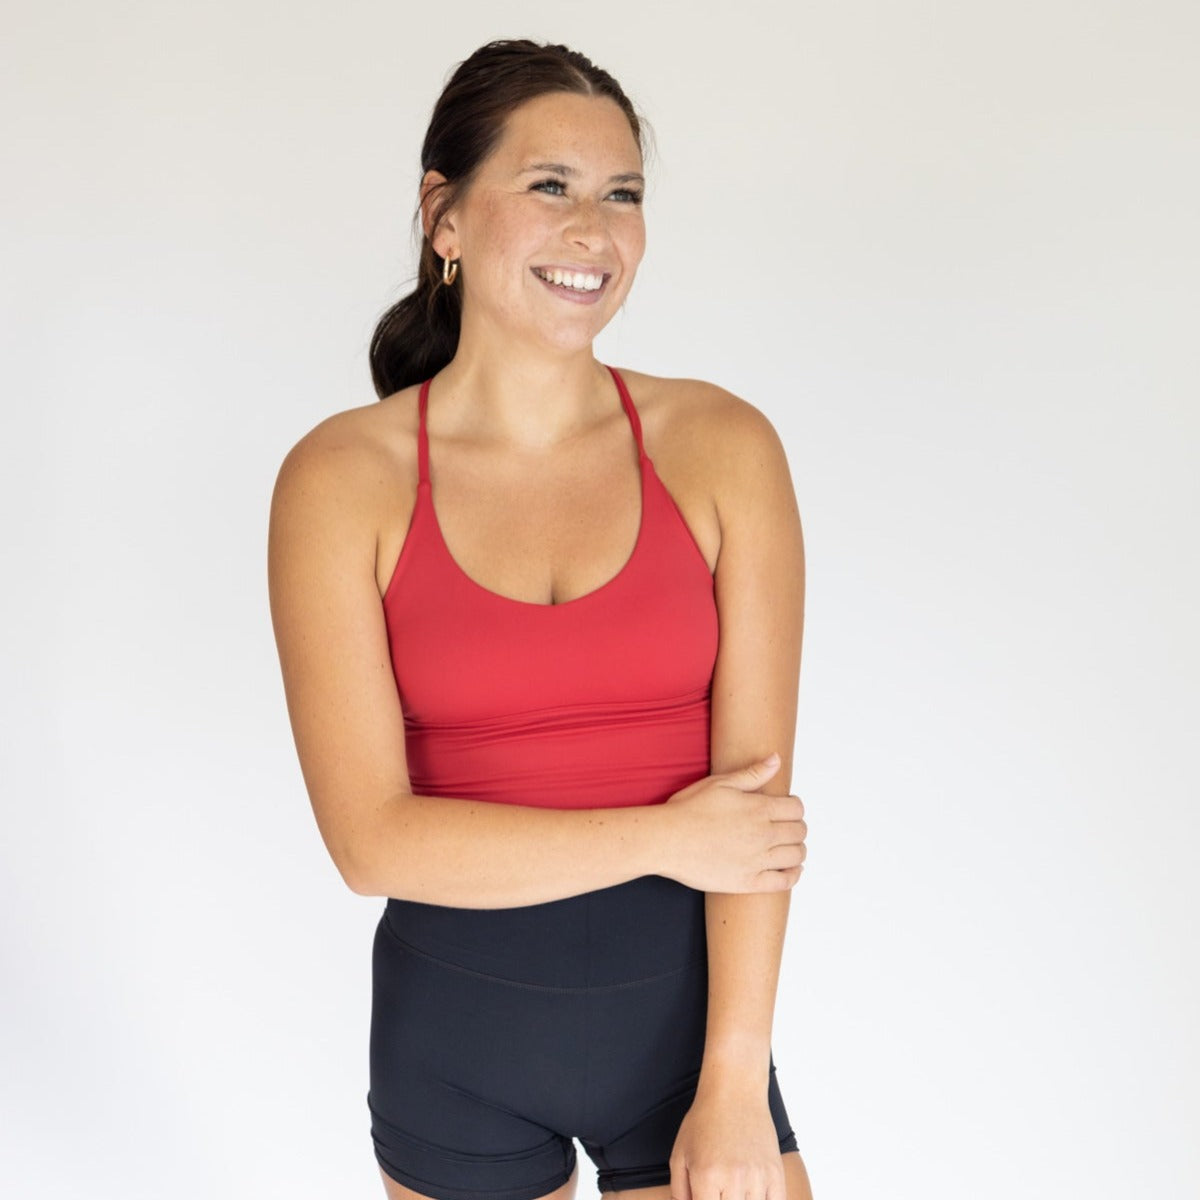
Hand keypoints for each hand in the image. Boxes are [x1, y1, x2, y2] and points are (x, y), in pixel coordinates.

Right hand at [658, 754, 806, 893]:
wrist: (667, 840)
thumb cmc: (689, 810)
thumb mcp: (721, 783)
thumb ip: (753, 773)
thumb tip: (776, 759)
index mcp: (759, 809)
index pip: (796, 808)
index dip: (794, 807)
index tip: (787, 809)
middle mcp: (763, 835)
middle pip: (799, 832)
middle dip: (796, 827)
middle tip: (787, 827)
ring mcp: (757, 860)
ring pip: (796, 855)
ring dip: (797, 849)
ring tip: (788, 846)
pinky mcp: (748, 882)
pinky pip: (784, 881)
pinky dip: (793, 874)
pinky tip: (790, 869)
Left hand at [670, 1086, 786, 1199]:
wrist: (734, 1092)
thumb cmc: (703, 1122)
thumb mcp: (680, 1154)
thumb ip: (679, 1192)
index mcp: (706, 1176)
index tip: (706, 1196)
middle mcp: (733, 1179)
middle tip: (718, 1190)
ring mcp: (757, 1177)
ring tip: (733, 1189)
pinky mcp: (776, 1173)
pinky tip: (752, 1194)